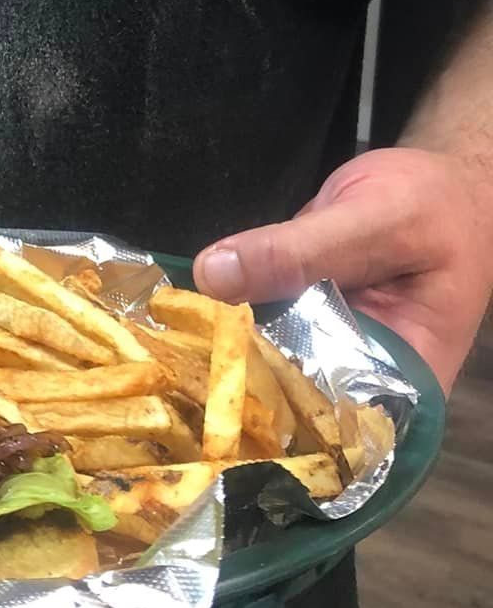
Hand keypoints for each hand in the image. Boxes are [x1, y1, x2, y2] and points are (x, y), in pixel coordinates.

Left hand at [194, 147, 492, 392]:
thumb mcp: (379, 218)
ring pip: (264, 361)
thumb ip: (303, 250)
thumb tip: (214, 276)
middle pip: (291, 400)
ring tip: (167, 348)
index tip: (212, 402)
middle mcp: (361, 377)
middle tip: (173, 372)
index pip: (336, 428)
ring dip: (218, 348)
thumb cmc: (435, 205)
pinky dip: (223, 313)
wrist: (440, 180)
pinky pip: (255, 322)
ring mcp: (324, 345)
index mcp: (405, 381)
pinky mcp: (296, 313)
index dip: (273, 421)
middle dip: (234, 383)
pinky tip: (180, 314)